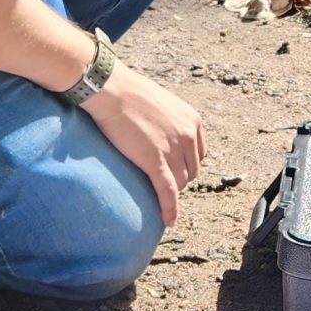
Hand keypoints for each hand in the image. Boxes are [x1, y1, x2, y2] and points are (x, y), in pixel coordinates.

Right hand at [84, 64, 205, 227]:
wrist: (111, 89)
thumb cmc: (129, 93)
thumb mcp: (162, 104)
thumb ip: (170, 122)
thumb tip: (164, 136)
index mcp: (192, 120)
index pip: (198, 154)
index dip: (185, 165)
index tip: (172, 169)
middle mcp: (187, 134)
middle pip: (190, 171)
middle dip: (177, 178)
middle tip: (158, 180)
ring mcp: (172, 148)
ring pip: (180, 183)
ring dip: (170, 191)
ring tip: (155, 194)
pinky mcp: (154, 160)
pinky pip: (168, 190)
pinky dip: (169, 208)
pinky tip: (168, 221)